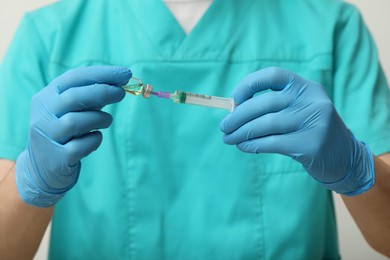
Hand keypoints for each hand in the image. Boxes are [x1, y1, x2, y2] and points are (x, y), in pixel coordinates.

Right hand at [16, 66, 130, 206]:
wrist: (42, 169)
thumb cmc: (65, 132)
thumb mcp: (72, 110)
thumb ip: (91, 97)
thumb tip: (121, 82)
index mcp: (46, 97)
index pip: (73, 78)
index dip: (101, 73)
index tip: (125, 73)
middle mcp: (43, 115)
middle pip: (73, 97)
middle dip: (103, 92)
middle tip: (121, 93)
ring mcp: (47, 137)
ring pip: (75, 122)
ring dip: (99, 118)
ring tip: (106, 121)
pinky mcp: (57, 158)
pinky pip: (81, 146)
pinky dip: (94, 140)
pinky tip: (95, 138)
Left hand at [220, 67, 373, 195]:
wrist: (344, 156)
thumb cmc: (309, 130)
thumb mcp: (298, 109)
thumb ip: (272, 106)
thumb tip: (234, 111)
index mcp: (306, 87)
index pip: (273, 75)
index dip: (249, 84)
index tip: (234, 99)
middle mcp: (312, 100)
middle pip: (266, 103)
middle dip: (239, 115)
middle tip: (223, 126)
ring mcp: (314, 122)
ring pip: (267, 124)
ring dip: (241, 132)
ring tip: (228, 138)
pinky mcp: (311, 145)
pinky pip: (272, 143)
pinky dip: (253, 144)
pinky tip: (243, 146)